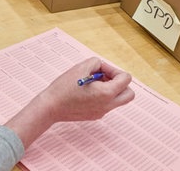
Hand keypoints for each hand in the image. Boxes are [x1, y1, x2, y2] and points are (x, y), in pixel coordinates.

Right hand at [5, 57, 134, 147]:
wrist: (50, 107)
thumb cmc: (64, 87)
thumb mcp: (81, 66)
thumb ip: (97, 63)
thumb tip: (103, 68)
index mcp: (107, 93)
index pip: (126, 79)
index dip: (114, 70)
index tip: (102, 70)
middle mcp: (108, 105)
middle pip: (129, 94)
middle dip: (120, 83)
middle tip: (105, 78)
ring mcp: (102, 112)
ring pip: (118, 100)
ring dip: (112, 89)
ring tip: (95, 83)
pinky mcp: (95, 116)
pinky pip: (107, 104)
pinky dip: (103, 96)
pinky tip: (87, 92)